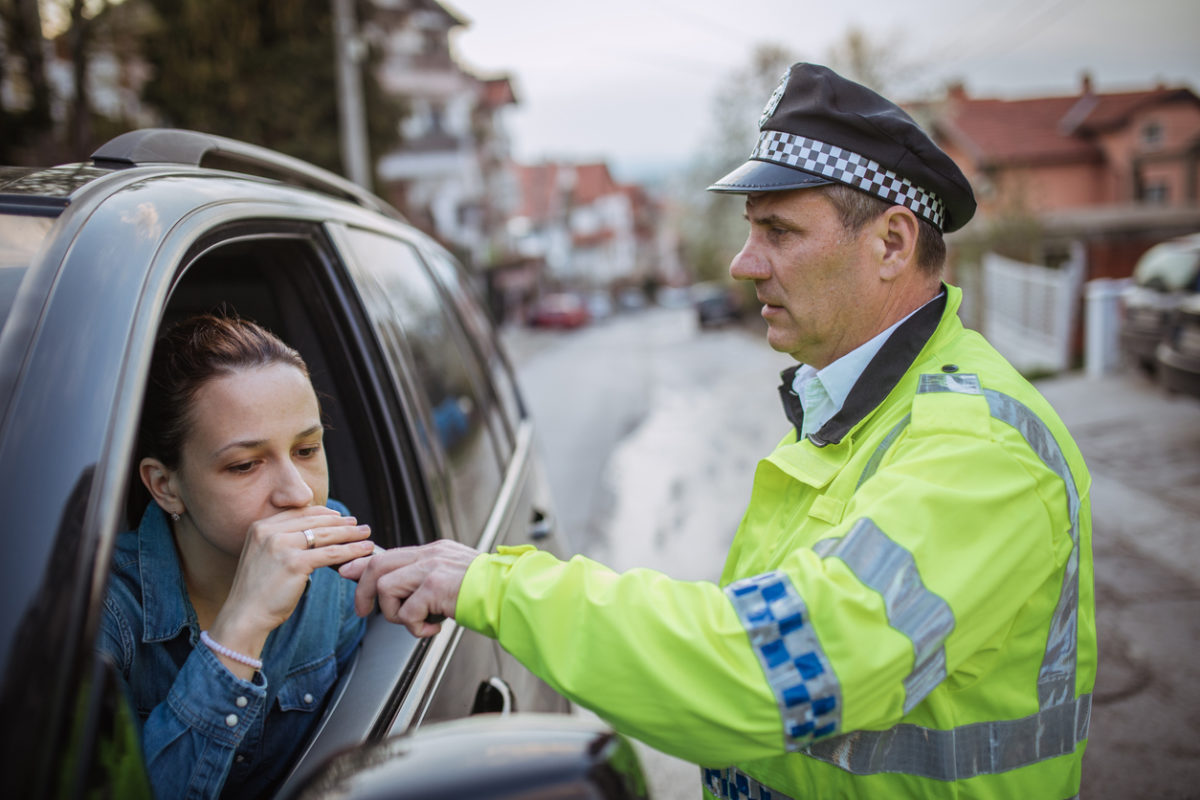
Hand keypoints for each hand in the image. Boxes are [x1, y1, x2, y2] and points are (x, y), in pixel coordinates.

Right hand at [209, 507, 373, 671]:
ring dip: (350, 535)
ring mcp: (281, 546)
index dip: (323, 514)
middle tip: (359, 525)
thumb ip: (281, 542)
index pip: (299, 513)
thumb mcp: (262, 557)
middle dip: (341, 523)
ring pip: (325, 535)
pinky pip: (330, 554)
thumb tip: (312, 534)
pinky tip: (363, 550)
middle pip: (315, 522)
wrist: (244, 616)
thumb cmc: (257, 592)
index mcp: (260, 527)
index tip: (339, 517)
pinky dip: (350, 551)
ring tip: (367, 535)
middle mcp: (269, 532)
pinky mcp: (295, 563)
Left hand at [339, 540, 479, 636]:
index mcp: (436, 551)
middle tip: (364, 612)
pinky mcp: (436, 586)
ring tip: (417, 622)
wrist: (514, 595)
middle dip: (363, 591)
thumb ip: (430, 580)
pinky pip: (407, 612)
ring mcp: (433, 568)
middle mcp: (432, 554)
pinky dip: (415, 627)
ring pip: (386, 587)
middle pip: (378, 564)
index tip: (347, 573)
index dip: (363, 564)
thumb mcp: (455, 579)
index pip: (390, 552)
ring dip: (395, 613)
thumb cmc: (491, 593)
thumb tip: (405, 595)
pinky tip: (433, 628)